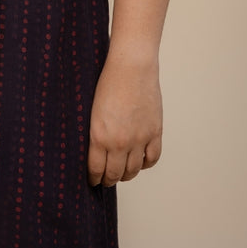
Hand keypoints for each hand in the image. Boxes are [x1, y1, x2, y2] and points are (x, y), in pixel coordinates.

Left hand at [87, 57, 162, 186]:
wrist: (131, 66)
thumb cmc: (107, 81)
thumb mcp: (92, 109)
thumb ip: (94, 132)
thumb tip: (92, 151)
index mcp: (99, 135)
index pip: (96, 169)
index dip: (94, 178)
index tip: (93, 181)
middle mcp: (119, 142)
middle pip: (114, 174)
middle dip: (108, 180)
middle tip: (105, 181)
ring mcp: (139, 139)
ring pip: (133, 170)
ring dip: (126, 174)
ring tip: (121, 173)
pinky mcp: (154, 132)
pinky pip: (152, 159)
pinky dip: (146, 164)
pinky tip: (140, 161)